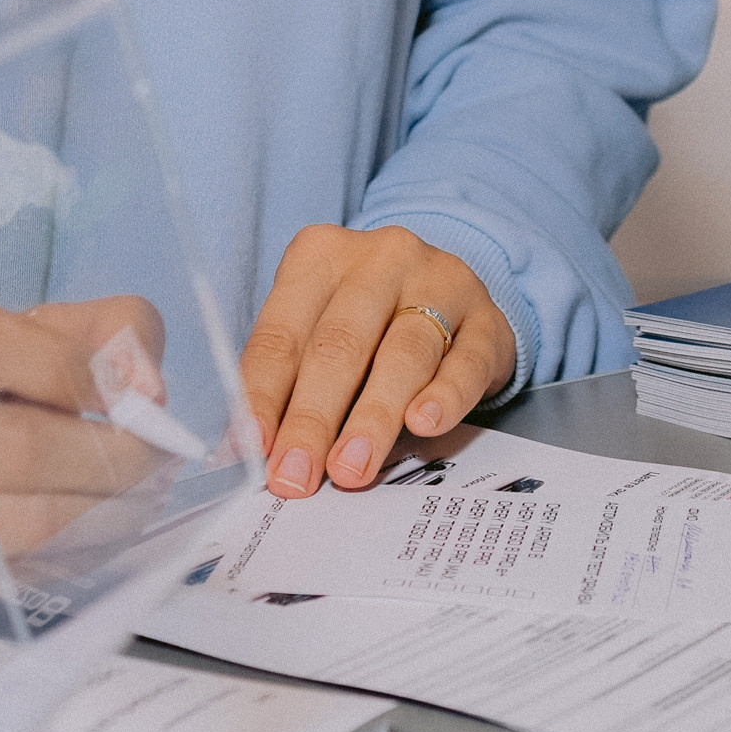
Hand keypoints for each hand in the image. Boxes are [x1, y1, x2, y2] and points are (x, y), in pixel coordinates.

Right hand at [0, 292, 166, 601]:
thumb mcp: (36, 330)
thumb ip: (106, 331)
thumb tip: (145, 388)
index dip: (69, 366)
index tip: (128, 389)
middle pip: (9, 445)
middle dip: (104, 454)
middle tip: (155, 452)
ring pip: (16, 523)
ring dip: (101, 512)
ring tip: (141, 492)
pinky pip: (17, 573)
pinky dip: (79, 552)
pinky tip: (104, 525)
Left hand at [240, 226, 514, 498]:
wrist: (451, 293)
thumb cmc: (369, 322)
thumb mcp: (319, 332)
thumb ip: (286, 384)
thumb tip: (244, 452)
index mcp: (319, 255)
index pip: (280, 333)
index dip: (262, 396)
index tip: (253, 451)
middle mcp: (379, 258)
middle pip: (338, 343)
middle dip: (312, 418)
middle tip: (297, 475)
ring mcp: (438, 282)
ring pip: (402, 352)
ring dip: (372, 417)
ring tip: (351, 468)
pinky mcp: (486, 319)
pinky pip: (465, 360)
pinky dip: (443, 396)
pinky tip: (423, 425)